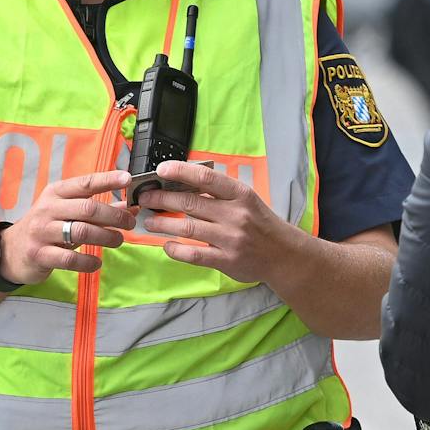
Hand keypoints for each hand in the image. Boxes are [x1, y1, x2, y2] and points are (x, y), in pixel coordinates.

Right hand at [0, 169, 134, 283]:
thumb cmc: (46, 228)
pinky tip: (96, 262)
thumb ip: (97, 210)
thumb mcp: (67, 212)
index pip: (85, 183)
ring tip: (117, 240)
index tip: (128, 179)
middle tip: (129, 223)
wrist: (11, 251)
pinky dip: (88, 261)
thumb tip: (129, 207)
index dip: (107, 180)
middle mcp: (48, 209)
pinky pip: (70, 258)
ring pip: (81, 232)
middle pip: (88, 209)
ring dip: (106, 237)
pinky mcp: (40, 254)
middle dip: (114, 216)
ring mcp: (42, 232)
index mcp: (55, 193)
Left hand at [139, 160, 305, 284]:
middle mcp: (235, 215)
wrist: (284, 255)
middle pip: (191, 203)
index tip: (160, 170)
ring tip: (149, 222)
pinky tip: (167, 245)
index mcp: (240, 194)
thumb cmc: (260, 224)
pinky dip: (176, 250)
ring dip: (163, 224)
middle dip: (162, 199)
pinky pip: (194, 254)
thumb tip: (183, 181)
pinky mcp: (227, 260)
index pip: (206, 178)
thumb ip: (219, 193)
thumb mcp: (246, 200)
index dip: (181, 171)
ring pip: (188, 228)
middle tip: (145, 198)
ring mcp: (230, 239)